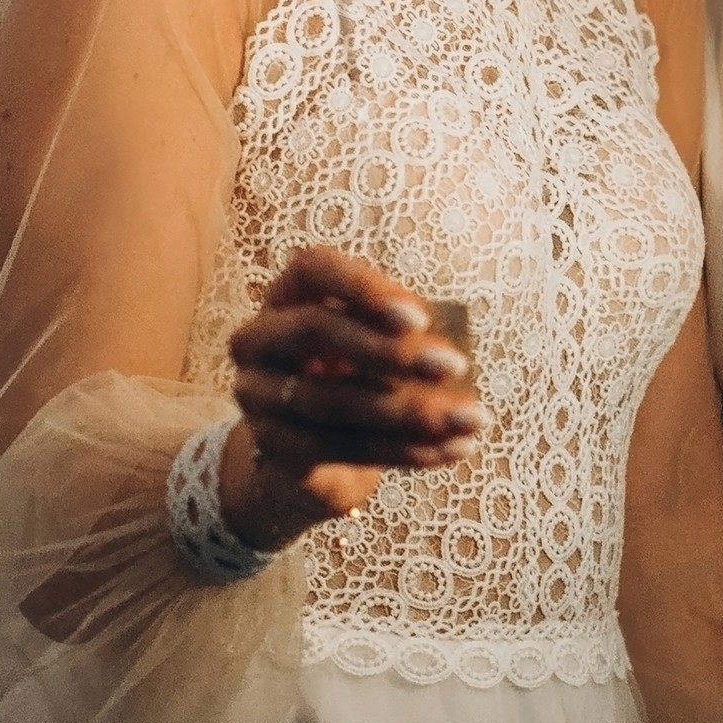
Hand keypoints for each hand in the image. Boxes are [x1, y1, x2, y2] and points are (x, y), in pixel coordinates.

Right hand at [224, 246, 477, 537]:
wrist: (316, 454)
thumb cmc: (359, 376)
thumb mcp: (380, 344)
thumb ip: (404, 338)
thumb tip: (444, 356)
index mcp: (289, 294)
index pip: (312, 268)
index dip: (363, 287)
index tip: (419, 317)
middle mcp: (258, 338)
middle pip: (315, 330)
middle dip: (390, 350)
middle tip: (454, 366)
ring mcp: (255, 393)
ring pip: (331, 400)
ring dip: (409, 412)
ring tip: (468, 420)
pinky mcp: (269, 444)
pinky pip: (338, 448)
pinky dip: (403, 450)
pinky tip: (450, 450)